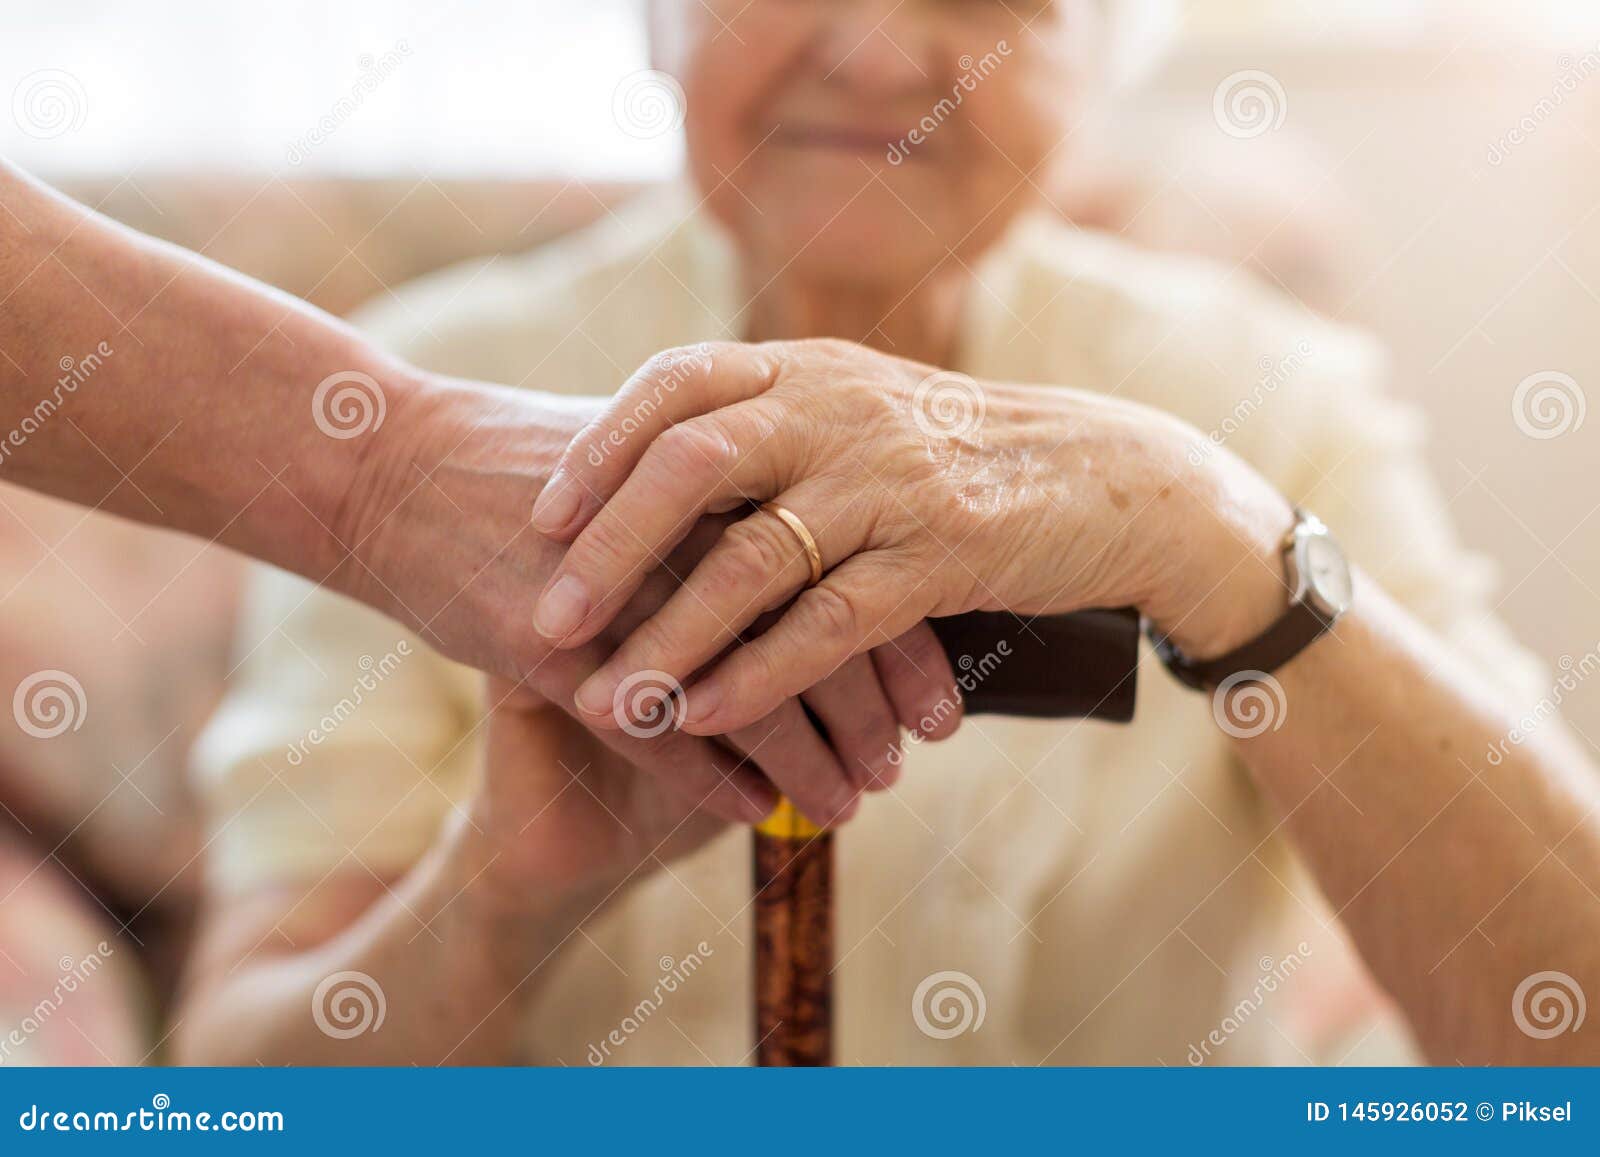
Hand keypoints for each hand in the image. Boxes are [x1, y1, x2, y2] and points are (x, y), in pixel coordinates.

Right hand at [339, 368, 958, 824]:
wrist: (389, 470)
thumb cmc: (526, 469)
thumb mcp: (643, 456)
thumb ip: (728, 486)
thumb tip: (819, 515)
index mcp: (717, 466)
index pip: (846, 554)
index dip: (903, 628)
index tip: (943, 692)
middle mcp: (685, 520)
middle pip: (816, 619)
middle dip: (873, 703)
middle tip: (913, 758)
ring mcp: (621, 582)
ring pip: (747, 685)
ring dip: (806, 757)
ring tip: (848, 807)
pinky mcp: (554, 642)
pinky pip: (654, 728)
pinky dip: (711, 780)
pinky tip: (755, 815)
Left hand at [529, 339, 1291, 734]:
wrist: (1111, 479)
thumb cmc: (964, 457)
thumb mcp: (864, 416)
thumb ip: (773, 429)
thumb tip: (654, 474)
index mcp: (809, 371)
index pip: (675, 385)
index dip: (599, 451)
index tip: (541, 517)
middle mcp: (841, 411)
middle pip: (691, 466)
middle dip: (608, 549)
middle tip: (550, 623)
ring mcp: (891, 482)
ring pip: (751, 561)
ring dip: (671, 638)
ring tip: (613, 703)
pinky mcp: (941, 556)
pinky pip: (828, 626)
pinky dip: (758, 678)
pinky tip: (709, 721)